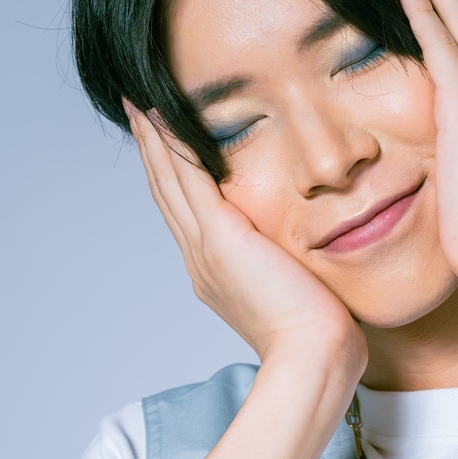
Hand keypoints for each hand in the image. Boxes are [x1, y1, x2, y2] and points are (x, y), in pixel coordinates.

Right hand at [124, 104, 366, 372]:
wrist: (313, 356)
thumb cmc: (320, 337)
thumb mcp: (299, 294)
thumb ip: (292, 270)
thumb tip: (310, 262)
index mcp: (216, 272)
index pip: (188, 214)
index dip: (173, 177)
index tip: (165, 144)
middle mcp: (201, 260)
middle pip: (167, 193)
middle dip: (154, 151)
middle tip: (138, 110)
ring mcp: (205, 248)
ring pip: (170, 181)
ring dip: (155, 139)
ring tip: (141, 102)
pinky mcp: (220, 237)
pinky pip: (188, 178)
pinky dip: (173, 145)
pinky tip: (164, 114)